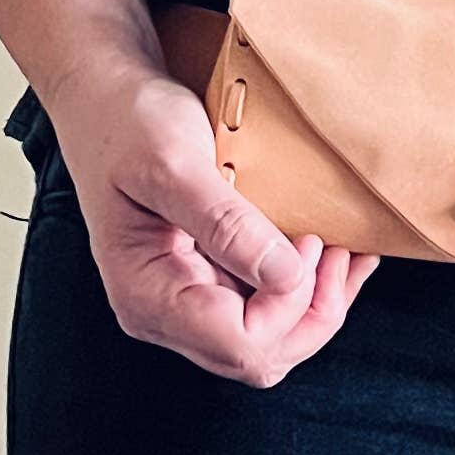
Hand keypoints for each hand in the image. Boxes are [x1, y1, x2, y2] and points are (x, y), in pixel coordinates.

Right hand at [42, 54, 380, 386]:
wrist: (107, 97)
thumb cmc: (128, 124)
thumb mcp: (174, 164)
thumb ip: (225, 224)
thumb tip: (285, 275)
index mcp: (147, 295)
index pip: (240, 342)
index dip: (289, 305)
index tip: (308, 242)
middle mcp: (166, 313)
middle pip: (261, 356)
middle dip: (314, 312)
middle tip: (337, 248)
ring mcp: (188, 302)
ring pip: (272, 341)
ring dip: (319, 303)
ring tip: (347, 251)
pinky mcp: (210, 281)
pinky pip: (268, 309)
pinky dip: (310, 287)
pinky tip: (336, 252)